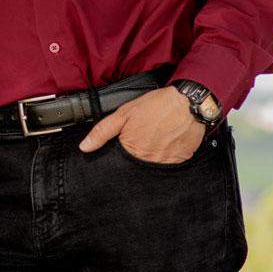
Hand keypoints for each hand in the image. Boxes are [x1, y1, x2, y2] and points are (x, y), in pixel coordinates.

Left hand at [79, 86, 206, 162]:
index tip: (126, 147)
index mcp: (131, 149)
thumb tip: (84, 147)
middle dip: (137, 158)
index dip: (120, 156)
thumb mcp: (124, 113)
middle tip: (145, 140)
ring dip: (152, 158)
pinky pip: (169, 166)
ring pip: (152, 168)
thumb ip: (102, 132)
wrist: (188, 103)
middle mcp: (148, 160)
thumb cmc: (156, 106)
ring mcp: (165, 163)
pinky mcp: (180, 162)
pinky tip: (167, 144)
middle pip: (136, 167)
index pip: (119, 163)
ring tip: (156, 141)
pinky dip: (166, 157)